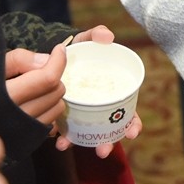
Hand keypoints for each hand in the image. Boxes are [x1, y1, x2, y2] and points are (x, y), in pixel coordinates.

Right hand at [5, 45, 66, 125]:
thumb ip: (19, 59)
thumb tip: (46, 60)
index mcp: (6, 96)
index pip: (46, 78)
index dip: (58, 61)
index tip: (59, 49)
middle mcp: (17, 118)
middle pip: (55, 92)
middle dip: (53, 77)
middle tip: (39, 73)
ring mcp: (24, 133)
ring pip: (57, 108)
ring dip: (52, 95)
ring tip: (35, 89)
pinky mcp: (28, 142)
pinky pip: (52, 123)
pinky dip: (49, 110)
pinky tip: (35, 104)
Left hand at [53, 27, 144, 157]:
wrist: (50, 57)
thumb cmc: (76, 51)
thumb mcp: (85, 41)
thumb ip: (96, 34)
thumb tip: (108, 36)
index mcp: (111, 92)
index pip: (129, 112)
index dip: (133, 123)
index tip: (133, 132)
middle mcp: (100, 106)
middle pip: (111, 129)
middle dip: (109, 142)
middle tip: (104, 149)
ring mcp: (83, 114)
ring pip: (90, 135)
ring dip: (86, 145)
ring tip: (78, 148)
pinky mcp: (67, 118)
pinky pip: (69, 134)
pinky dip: (66, 140)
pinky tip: (60, 142)